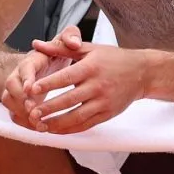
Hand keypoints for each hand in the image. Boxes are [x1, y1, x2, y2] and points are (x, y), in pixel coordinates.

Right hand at [0, 25, 82, 128]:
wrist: (46, 64)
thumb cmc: (57, 54)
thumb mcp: (64, 42)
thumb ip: (70, 36)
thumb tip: (74, 42)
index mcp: (32, 60)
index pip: (24, 67)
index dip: (26, 78)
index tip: (31, 89)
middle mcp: (20, 74)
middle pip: (10, 86)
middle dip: (20, 99)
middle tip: (33, 109)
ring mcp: (17, 89)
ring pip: (8, 101)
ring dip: (21, 113)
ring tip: (38, 123)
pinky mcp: (18, 102)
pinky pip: (15, 114)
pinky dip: (24, 122)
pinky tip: (39, 128)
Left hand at [25, 39, 148, 133]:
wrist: (142, 73)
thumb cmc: (113, 58)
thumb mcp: (89, 48)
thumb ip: (61, 48)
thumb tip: (37, 44)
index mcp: (92, 67)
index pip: (66, 77)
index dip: (48, 84)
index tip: (31, 89)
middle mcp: (98, 86)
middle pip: (69, 100)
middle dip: (49, 108)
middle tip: (31, 113)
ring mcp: (104, 102)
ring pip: (77, 117)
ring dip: (57, 123)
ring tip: (39, 125)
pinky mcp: (108, 114)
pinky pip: (86, 125)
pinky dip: (70, 129)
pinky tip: (56, 130)